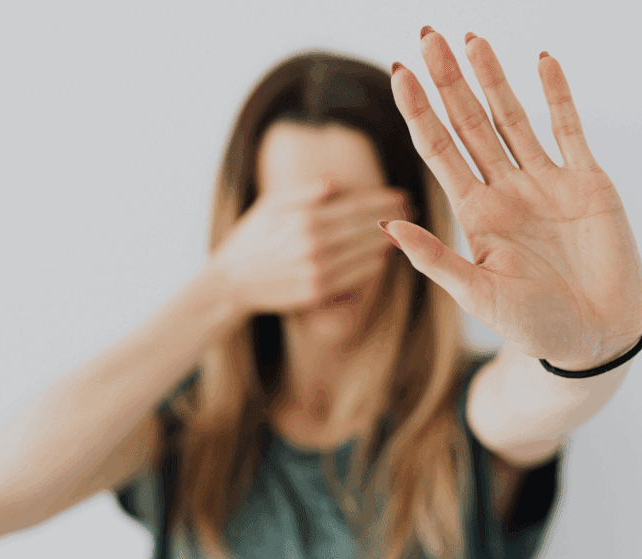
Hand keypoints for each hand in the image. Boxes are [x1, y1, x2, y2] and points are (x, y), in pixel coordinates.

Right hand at [210, 179, 408, 314]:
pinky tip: (383, 257)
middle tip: (412, 212)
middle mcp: (314, 244)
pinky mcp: (318, 293)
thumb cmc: (250, 239)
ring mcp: (317, 270)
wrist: (230, 283)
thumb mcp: (270, 205)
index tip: (402, 196)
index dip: (382, 200)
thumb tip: (336, 182)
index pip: (355, 205)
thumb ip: (304, 192)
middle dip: (393, 218)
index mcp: (304, 218)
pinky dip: (373, 266)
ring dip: (388, 242)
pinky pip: (355, 278)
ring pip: (366, 253)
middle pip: (366, 228)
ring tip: (405, 232)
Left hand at [382, 28, 641, 367]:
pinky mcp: (586, 182)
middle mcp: (505, 190)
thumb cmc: (533, 325)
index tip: (398, 73)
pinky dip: (558, 95)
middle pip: (469, 123)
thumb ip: (435, 259)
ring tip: (471, 39)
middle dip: (448, 81)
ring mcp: (545, 182)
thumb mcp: (478, 295)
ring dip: (493, 78)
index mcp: (475, 214)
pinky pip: (569, 129)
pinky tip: (542, 62)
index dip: (418, 112)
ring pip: (513, 118)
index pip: (439, 150)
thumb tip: (386, 226)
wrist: (594, 338)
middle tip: (426, 36)